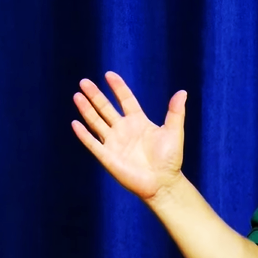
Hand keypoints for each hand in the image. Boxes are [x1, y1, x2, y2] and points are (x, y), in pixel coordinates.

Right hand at [71, 72, 186, 201]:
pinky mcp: (107, 157)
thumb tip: (182, 92)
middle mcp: (124, 130)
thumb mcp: (173, 132)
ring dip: (86, 109)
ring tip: (77, 95)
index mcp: (138, 121)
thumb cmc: (170, 159)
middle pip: (106, 108)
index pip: (125, 100)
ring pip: (96, 122)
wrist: (163, 182)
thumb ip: (175, 112)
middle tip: (84, 82)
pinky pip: (93, 143)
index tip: (109, 74)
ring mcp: (114, 142)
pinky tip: (75, 123)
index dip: (117, 87)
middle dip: (95, 95)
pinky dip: (83, 134)